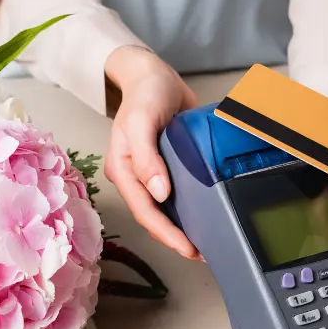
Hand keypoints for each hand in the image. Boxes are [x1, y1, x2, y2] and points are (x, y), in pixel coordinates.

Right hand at [103, 46, 200, 258]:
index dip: (165, 233)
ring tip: (205, 242)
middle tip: (201, 252)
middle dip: (174, 238)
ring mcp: (151, 175)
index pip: (144, 211)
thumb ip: (147, 156)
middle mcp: (135, 178)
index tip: (187, 248)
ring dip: (181, 228)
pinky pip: (176, 196)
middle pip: (153, 217)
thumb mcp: (141, 120)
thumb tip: (159, 193)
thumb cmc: (145, 93)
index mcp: (122, 170)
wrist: (155, 75)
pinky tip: (205, 217)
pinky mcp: (168, 168)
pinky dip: (189, 210)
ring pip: (164, 211)